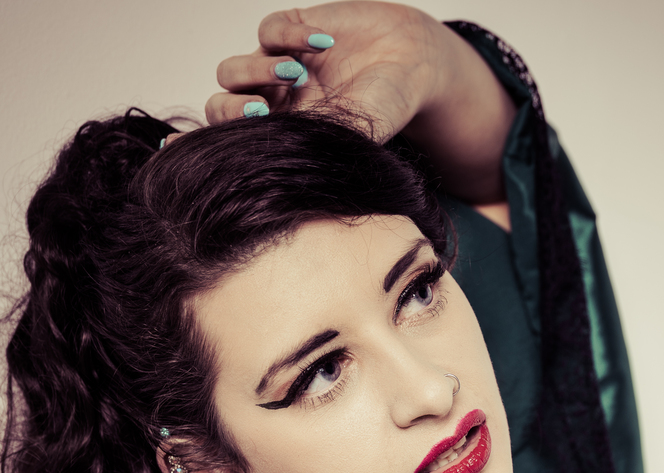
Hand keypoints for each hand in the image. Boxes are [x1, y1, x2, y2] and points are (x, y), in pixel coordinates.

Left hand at [203, 3, 517, 203]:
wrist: (416, 64)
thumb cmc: (389, 108)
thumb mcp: (352, 137)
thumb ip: (314, 148)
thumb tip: (269, 173)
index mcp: (284, 143)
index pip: (232, 150)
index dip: (197, 151)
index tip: (169, 154)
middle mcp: (274, 109)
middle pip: (221, 110)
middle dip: (234, 111)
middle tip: (263, 109)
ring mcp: (279, 69)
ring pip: (233, 71)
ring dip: (259, 71)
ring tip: (296, 74)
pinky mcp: (291, 30)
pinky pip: (268, 31)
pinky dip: (288, 36)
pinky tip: (321, 44)